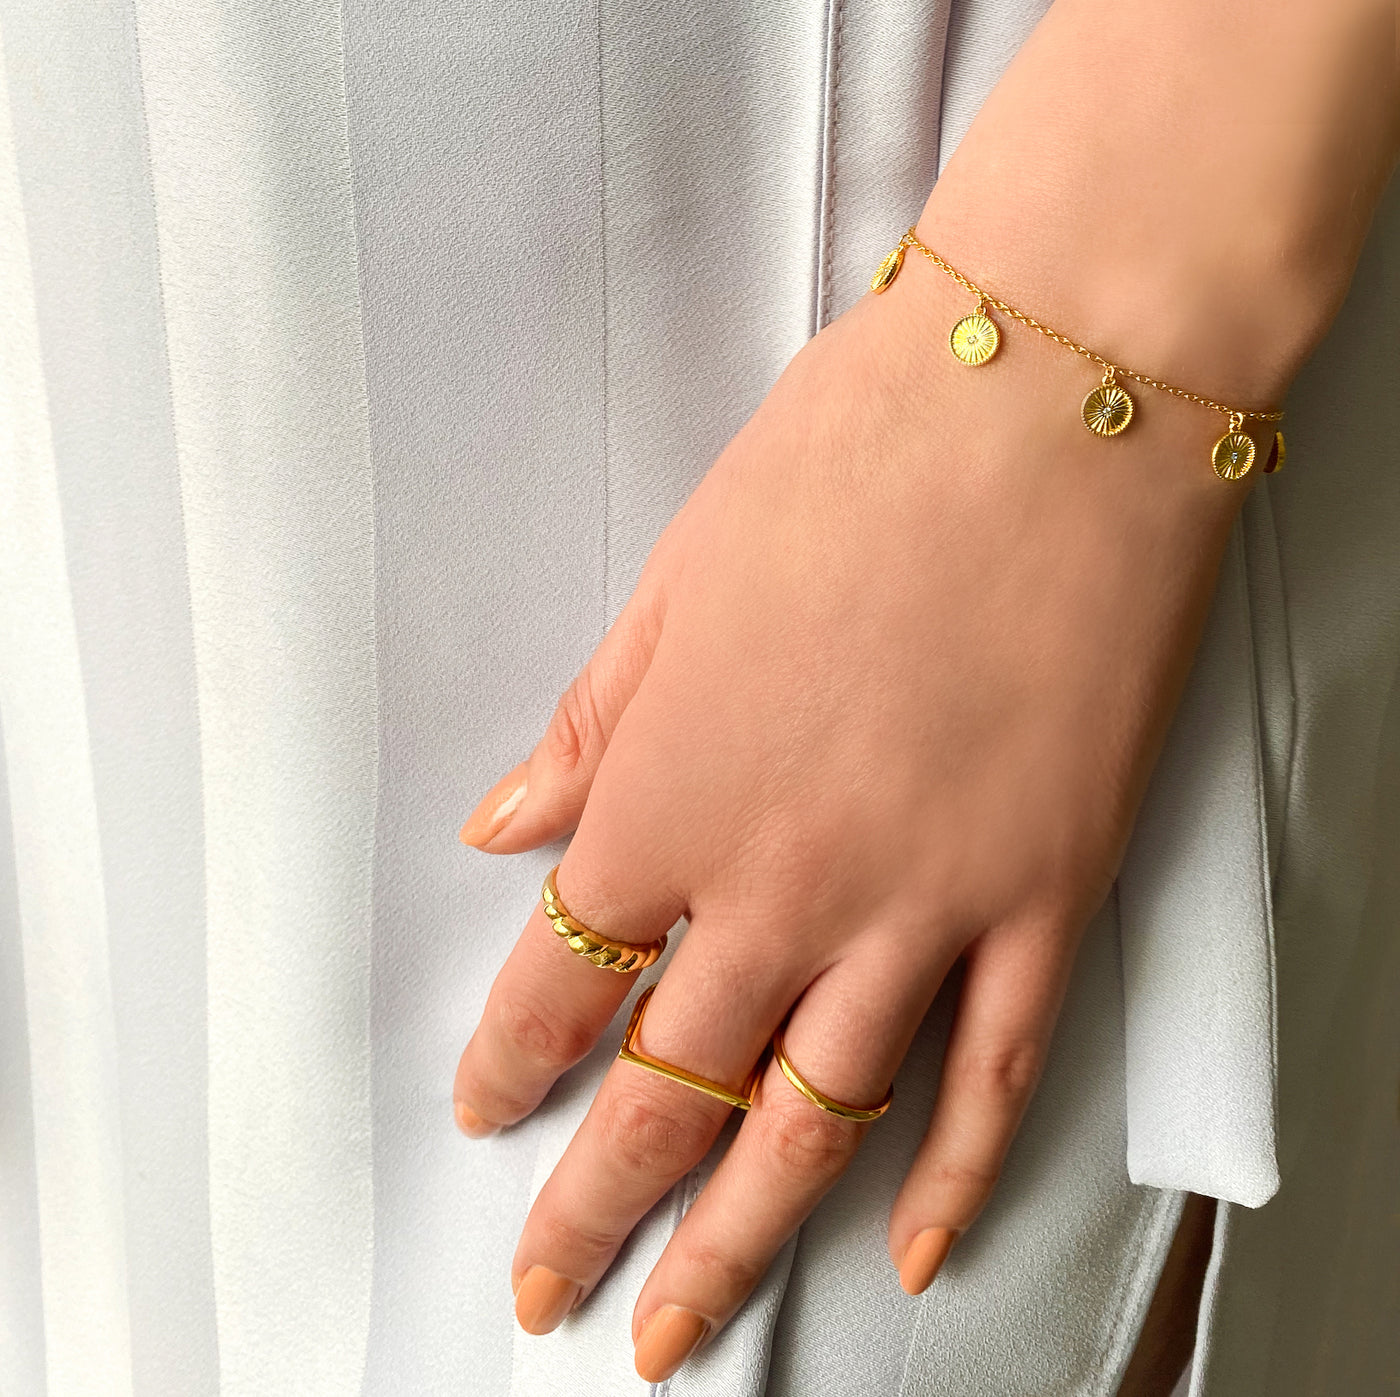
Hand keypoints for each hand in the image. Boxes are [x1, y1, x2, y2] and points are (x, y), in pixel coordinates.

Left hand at [452, 240, 1250, 1381]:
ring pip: (811, 1123)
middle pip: (665, 1090)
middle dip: (592, 1204)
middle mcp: (781, 883)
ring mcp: (922, 906)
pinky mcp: (1045, 897)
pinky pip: (990, 1075)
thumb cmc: (848, 462)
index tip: (484, 1108)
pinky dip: (947, 1176)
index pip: (557, 978)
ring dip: (734, 1241)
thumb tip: (511, 829)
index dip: (507, 1061)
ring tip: (678, 1328)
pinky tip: (905, 1249)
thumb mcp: (675, 582)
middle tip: (548, 1289)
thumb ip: (592, 728)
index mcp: (669, 794)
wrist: (1043, 404)